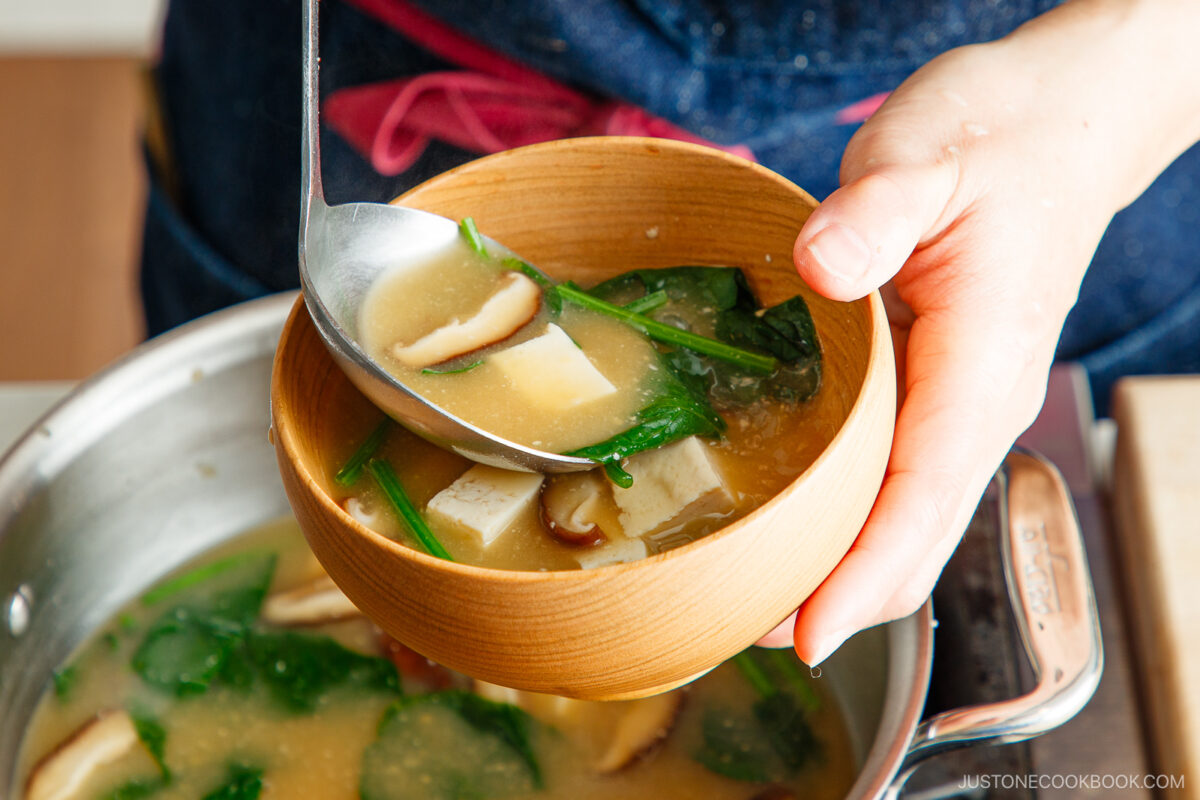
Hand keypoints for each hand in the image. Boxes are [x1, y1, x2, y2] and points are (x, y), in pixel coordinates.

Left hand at [756, 0, 1199, 662]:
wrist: (1050, 129)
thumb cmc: (996, 141)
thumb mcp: (928, 156)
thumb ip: (877, 211)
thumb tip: (822, 267)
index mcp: (981, 362)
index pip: (924, 495)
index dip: (865, 572)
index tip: (808, 631)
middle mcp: (976, 403)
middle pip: (915, 535)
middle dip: (840, 597)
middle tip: (746, 631)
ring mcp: (958, 403)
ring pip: (907, 519)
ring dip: (841, 570)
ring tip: (754, 601)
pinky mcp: (935, 390)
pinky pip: (896, 480)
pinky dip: (847, 522)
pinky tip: (794, 526)